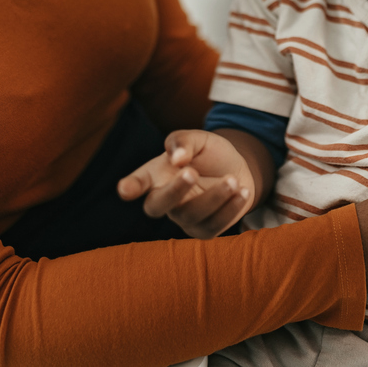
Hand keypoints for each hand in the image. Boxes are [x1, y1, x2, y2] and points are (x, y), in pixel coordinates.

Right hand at [117, 129, 255, 238]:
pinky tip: (242, 191)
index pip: (139, 182)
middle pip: (157, 206)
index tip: (125, 189)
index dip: (131, 186)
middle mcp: (165, 199)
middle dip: (174, 191)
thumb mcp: (199, 139)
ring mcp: (183, 218)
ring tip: (232, 179)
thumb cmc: (209, 153)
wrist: (237, 169)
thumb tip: (176, 158)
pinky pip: (214, 225)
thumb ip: (184, 141)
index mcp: (157, 175)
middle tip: (192, 172)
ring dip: (213, 196)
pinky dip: (230, 208)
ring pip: (190, 214)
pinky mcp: (205, 230)